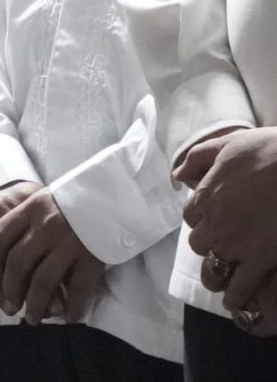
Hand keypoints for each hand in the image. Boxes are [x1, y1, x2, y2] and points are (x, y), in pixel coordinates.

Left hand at [0, 186, 101, 323]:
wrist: (118, 192)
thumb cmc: (80, 196)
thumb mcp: (48, 198)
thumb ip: (30, 218)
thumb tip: (11, 247)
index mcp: (31, 208)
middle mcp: (46, 226)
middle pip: (18, 263)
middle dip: (11, 289)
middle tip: (11, 306)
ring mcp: (69, 243)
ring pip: (43, 281)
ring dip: (35, 304)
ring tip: (32, 318)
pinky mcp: (92, 257)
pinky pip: (78, 289)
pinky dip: (73, 307)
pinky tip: (70, 318)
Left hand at [182, 126, 276, 321]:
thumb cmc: (267, 152)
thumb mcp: (227, 145)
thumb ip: (198, 158)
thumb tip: (178, 175)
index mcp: (205, 195)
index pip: (191, 216)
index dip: (202, 219)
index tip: (214, 220)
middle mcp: (214, 223)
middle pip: (199, 243)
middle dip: (208, 244)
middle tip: (224, 245)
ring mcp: (235, 244)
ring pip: (213, 267)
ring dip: (217, 272)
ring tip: (225, 278)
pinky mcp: (259, 260)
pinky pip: (240, 286)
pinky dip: (236, 296)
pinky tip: (235, 301)